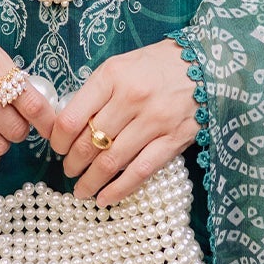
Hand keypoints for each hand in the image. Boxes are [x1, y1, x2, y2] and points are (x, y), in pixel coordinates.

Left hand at [49, 40, 197, 205]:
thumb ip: (96, 93)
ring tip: (82, 190)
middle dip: (73, 164)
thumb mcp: (120, 66)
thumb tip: (69, 127)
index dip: (59, 140)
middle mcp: (131, 98)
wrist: (205, 66)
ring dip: (91, 181)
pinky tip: (106, 198)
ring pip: (111, 161)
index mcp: (112, 76)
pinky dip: (119, 189)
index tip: (59, 148)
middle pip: (89, 143)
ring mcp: (154, 121)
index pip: (72, 118)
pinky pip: (140, 171)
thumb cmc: (155, 65)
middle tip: (69, 171)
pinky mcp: (173, 140)